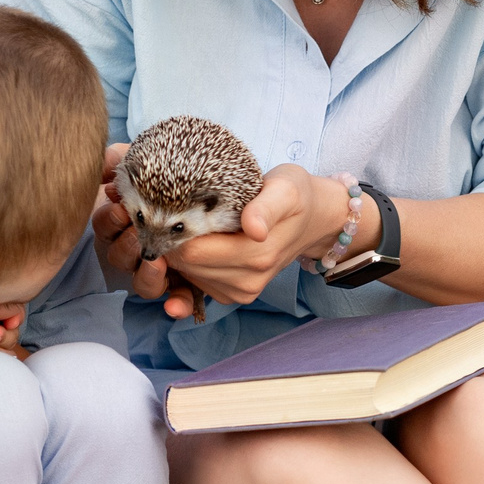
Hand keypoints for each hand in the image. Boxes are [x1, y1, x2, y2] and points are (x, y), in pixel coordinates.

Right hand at [92, 142, 202, 315]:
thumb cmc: (196, 171)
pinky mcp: (190, 282)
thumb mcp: (160, 158)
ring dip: (147, 275)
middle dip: (127, 244)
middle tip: (137, 231)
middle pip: (119, 257)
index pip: (104, 224)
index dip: (109, 219)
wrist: (240, 191)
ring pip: (143, 283)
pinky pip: (178, 299)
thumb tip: (104, 162)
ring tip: (158, 264)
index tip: (120, 207)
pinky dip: (176, 304)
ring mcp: (164, 268)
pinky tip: (176, 307)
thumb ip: (126, 156)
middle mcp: (140, 247)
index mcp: (127, 217)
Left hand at [161, 165, 366, 316]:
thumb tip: (254, 228)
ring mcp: (241, 292)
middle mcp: (247, 281)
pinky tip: (200, 242)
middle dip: (173, 241)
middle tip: (174, 212)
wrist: (313, 219)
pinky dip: (190, 266)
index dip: (174, 231)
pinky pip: (196, 284)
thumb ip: (267, 207)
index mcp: (256, 254)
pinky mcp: (234, 296)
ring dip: (181, 254)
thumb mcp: (286, 188)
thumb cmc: (295, 196)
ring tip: (190, 225)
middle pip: (185, 265)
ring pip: (187, 276)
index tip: (170, 207)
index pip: (192, 251)